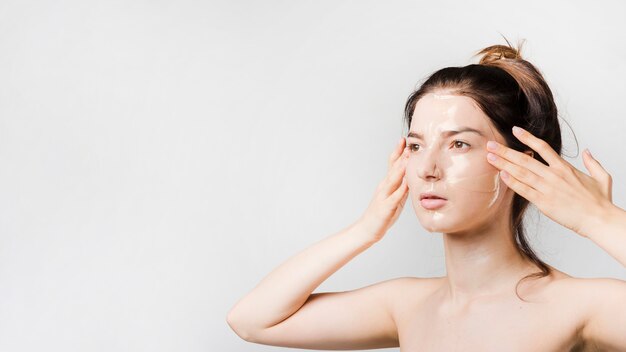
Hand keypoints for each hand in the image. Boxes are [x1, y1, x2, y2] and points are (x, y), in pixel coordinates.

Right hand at [357, 137, 409, 242]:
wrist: (367, 229)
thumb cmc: (382, 214)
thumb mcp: (394, 198)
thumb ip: (401, 187)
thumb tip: (411, 177)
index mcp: (386, 184)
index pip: (392, 165)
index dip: (397, 152)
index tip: (404, 140)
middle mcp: (384, 187)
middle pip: (392, 168)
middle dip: (400, 155)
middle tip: (407, 143)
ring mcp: (384, 196)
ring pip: (393, 180)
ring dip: (400, 168)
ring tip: (407, 158)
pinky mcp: (386, 208)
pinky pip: (394, 197)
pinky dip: (401, 189)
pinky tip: (406, 183)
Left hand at [485, 126, 614, 237]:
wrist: (599, 219)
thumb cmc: (600, 202)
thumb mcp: (601, 177)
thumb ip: (593, 162)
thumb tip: (587, 151)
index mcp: (564, 168)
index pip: (543, 147)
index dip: (527, 138)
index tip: (514, 130)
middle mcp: (554, 175)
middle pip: (525, 159)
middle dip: (505, 151)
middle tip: (490, 145)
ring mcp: (547, 188)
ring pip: (521, 173)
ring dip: (504, 164)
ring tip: (490, 157)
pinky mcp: (544, 202)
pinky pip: (524, 190)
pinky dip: (512, 182)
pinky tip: (502, 175)